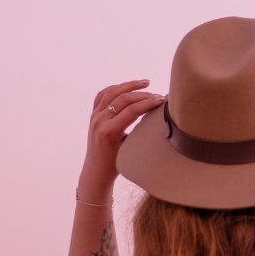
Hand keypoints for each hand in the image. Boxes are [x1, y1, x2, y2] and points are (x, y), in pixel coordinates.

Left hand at [77, 79, 164, 200]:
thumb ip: (139, 132)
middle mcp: (99, 121)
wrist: (96, 172)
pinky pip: (103, 95)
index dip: (148, 103)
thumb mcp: (129, 148)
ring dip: (129, 86)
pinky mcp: (93, 115)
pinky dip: (115, 88)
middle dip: (143, 94)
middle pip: (123, 99)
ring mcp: (94, 117)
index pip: (132, 110)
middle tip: (157, 95)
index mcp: (109, 131)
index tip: (161, 100)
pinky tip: (127, 87)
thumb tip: (156, 117)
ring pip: (112, 93)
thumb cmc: (116, 165)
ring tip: (145, 83)